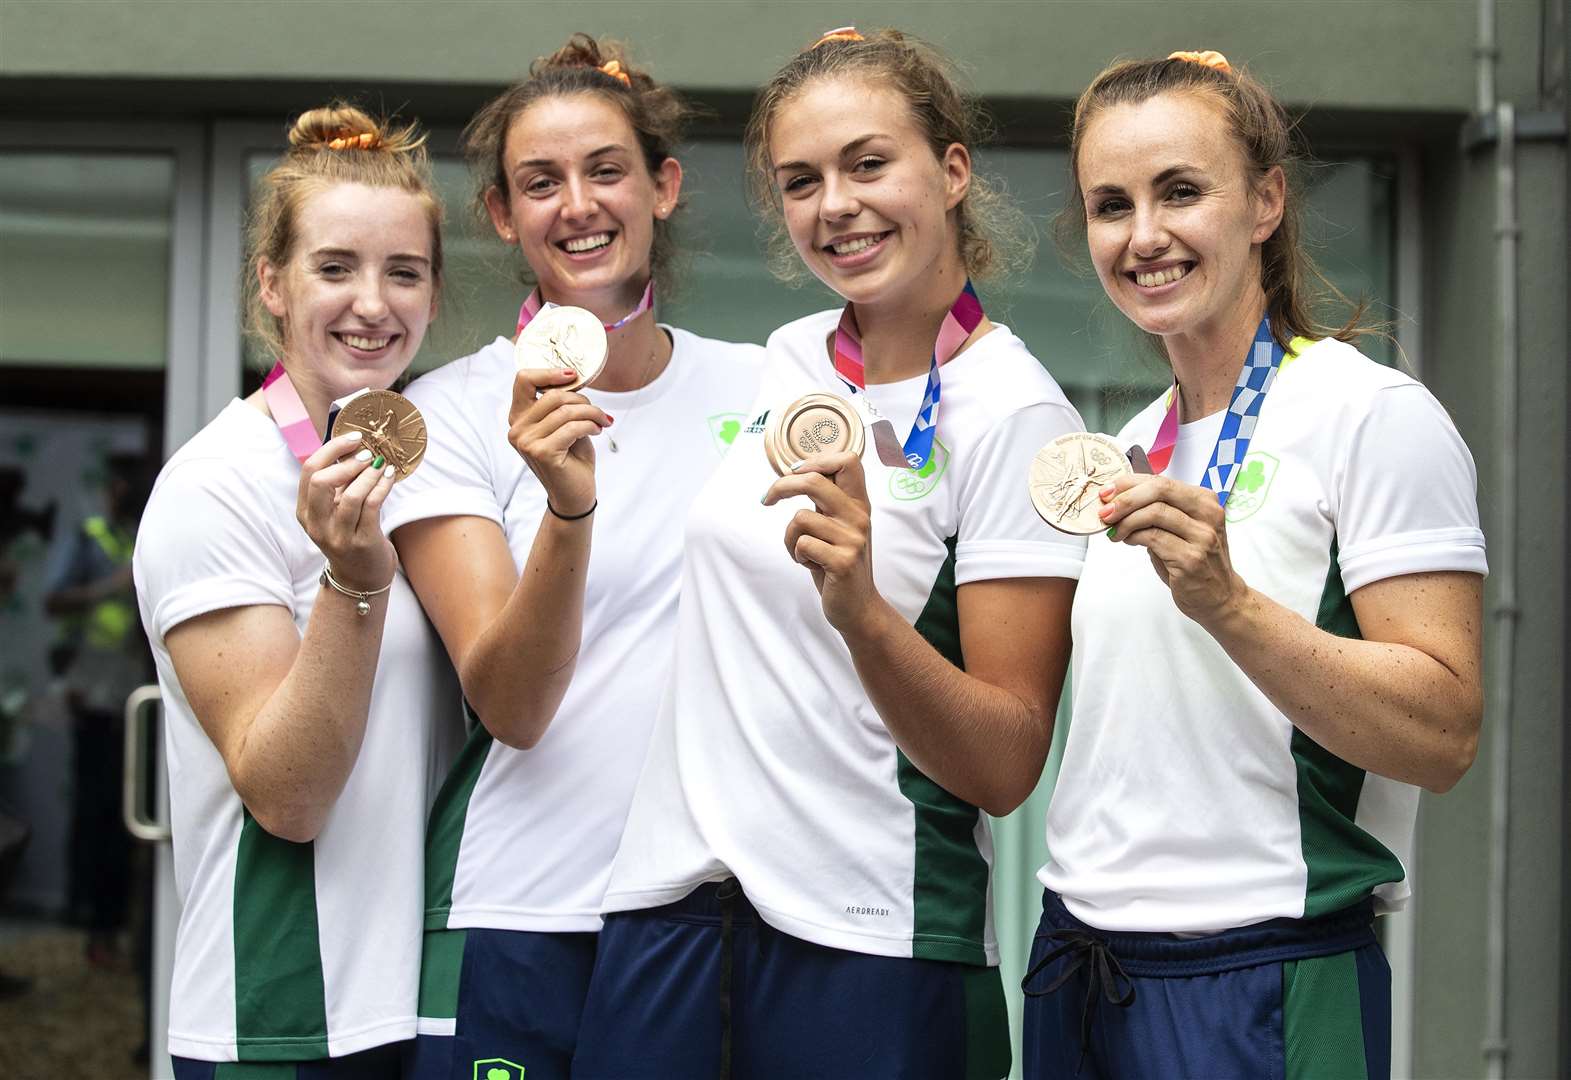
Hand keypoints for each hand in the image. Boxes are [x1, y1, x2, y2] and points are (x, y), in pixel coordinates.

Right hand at [296, 431, 395, 590]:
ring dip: (369, 474)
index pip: (309, 471)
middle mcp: (317, 524)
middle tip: (368, 454)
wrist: (360, 578)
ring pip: (351, 494)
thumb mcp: (334, 511)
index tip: (354, 438)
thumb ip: (337, 484)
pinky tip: (390, 477)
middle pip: (321, 481)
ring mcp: (338, 535)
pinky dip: (382, 486)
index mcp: (305, 512)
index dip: (331, 450)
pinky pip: (372, 506)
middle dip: (347, 461)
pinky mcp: (362, 542)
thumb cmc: (349, 536)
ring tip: (382, 464)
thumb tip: (352, 447)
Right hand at [509, 368, 610, 518]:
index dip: (549, 372)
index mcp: (518, 417)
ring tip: (602, 421)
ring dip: (591, 413)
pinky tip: (598, 431)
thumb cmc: (571, 458)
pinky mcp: (542, 452)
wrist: (574, 494)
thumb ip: (562, 404)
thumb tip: (572, 377)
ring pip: (566, 411)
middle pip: (553, 395)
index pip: (523, 380)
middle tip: (598, 412)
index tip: (573, 375)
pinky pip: (573, 427)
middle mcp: (517, 429)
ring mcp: (527, 442)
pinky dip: (591, 425)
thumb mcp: (564, 425)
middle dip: (582, 400)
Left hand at [761, 451, 886, 635]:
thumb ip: (827, 501)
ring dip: (790, 537)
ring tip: (803, 552)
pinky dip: (796, 555)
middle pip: (814, 481)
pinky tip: (811, 565)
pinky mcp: (843, 561)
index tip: (795, 473)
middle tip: (767, 500)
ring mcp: (853, 539)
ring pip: (800, 518)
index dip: (816, 460)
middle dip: (782, 487)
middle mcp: (859, 516)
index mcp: (859, 503)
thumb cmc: (839, 563)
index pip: (847, 460)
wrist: (858, 607)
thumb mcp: (838, 526)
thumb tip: (798, 472)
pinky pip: (802, 544)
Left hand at [1098, 473, 1248, 626]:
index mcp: (1205, 500)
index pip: (1162, 480)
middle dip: (1125, 499)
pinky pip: (1153, 538)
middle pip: (1159, 490)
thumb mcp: (1180, 529)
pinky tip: (1127, 540)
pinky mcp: (1191, 558)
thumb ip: (1157, 512)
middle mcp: (1208, 514)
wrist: (1220, 596)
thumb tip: (1117, 501)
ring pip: (1154, 513)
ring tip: (1115, 531)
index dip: (1129, 483)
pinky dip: (1133, 536)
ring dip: (1126, 521)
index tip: (1107, 492)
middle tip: (1105, 512)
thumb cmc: (1194, 560)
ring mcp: (1202, 536)